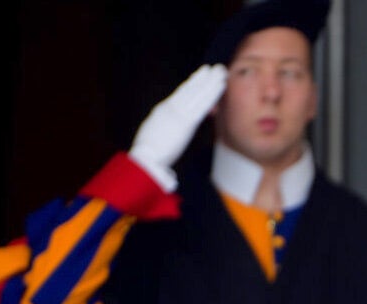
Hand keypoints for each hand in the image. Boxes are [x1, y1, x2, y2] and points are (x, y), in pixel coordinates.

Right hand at [128, 64, 227, 190]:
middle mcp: (170, 109)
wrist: (145, 160)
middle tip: (216, 68)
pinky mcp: (186, 120)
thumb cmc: (148, 161)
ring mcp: (178, 113)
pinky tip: (220, 84)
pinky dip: (212, 92)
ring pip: (197, 93)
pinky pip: (202, 103)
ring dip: (210, 81)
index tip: (202, 77)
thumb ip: (164, 152)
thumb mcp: (156, 149)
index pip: (182, 97)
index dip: (193, 86)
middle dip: (204, 79)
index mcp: (163, 113)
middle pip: (190, 90)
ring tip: (221, 70)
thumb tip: (171, 173)